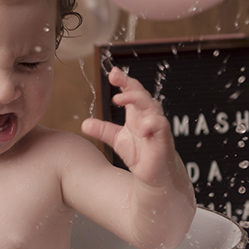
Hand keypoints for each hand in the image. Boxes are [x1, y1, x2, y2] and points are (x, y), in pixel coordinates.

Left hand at [80, 67, 178, 188]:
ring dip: (137, 99)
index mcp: (137, 113)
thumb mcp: (117, 140)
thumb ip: (102, 130)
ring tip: (120, 99)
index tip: (112, 72)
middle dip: (129, 84)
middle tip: (115, 78)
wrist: (156, 175)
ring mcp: (157, 127)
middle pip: (140, 93)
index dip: (123, 81)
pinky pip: (160, 126)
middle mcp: (148, 116)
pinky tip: (142, 127)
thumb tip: (85, 123)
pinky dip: (152, 124)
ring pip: (151, 105)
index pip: (131, 91)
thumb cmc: (141, 154)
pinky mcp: (164, 139)